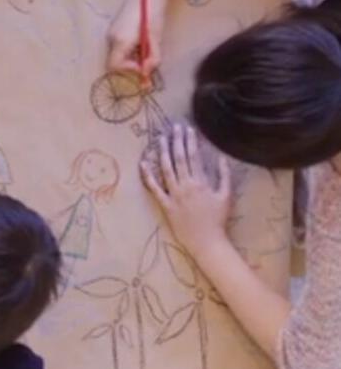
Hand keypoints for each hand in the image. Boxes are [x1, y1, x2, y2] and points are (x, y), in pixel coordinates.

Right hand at [107, 0, 165, 75]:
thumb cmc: (153, 13)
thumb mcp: (155, 38)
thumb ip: (153, 58)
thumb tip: (147, 73)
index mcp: (120, 40)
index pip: (115, 65)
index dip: (129, 70)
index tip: (143, 66)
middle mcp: (112, 37)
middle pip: (116, 60)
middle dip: (131, 64)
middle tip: (147, 59)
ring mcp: (112, 31)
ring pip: (117, 53)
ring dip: (131, 56)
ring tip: (147, 47)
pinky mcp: (115, 27)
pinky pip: (118, 45)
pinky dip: (129, 48)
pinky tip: (141, 39)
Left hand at [141, 124, 231, 259]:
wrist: (207, 242)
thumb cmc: (218, 219)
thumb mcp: (226, 196)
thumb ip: (225, 176)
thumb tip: (221, 157)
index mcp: (201, 182)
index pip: (194, 156)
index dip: (190, 141)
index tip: (188, 129)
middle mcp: (186, 185)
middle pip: (179, 158)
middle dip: (177, 140)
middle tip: (174, 126)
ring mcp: (174, 195)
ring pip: (166, 169)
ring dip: (163, 151)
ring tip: (160, 138)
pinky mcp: (165, 205)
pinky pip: (154, 188)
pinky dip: (148, 175)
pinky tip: (143, 163)